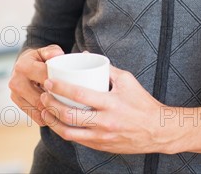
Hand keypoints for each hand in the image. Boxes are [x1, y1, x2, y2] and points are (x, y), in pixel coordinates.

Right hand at [8, 44, 63, 125]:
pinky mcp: (17, 104)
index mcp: (24, 66)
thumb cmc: (39, 58)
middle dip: (56, 101)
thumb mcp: (45, 51)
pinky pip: (34, 115)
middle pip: (39, 98)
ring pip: (37, 109)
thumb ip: (52, 51)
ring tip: (66, 109)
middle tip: (72, 102)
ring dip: (52, 111)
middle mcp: (16, 81)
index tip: (71, 86)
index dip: (58, 82)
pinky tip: (57, 114)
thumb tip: (59, 55)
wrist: (23, 65)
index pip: (43, 76)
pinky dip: (47, 117)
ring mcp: (15, 94)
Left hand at [39, 66, 171, 153]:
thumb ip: (106, 68)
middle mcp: (105, 122)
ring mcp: (101, 137)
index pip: (80, 95)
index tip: (50, 82)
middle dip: (52, 105)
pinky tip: (58, 123)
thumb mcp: (127, 80)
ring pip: (69, 133)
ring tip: (45, 111)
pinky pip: (77, 140)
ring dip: (53, 121)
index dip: (61, 88)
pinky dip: (64, 131)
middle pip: (69, 116)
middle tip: (43, 95)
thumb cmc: (141, 101)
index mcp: (111, 103)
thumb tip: (86, 55)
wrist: (156, 129)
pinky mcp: (101, 146)